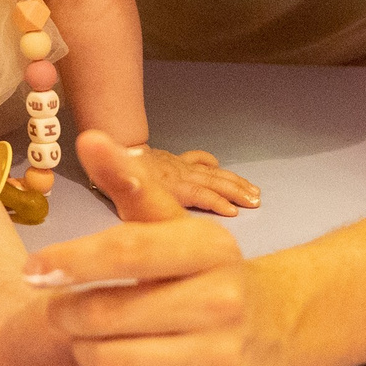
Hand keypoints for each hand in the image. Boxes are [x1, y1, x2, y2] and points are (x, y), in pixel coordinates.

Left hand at [27, 129, 295, 365]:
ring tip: (93, 342)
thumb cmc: (203, 275)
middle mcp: (226, 302)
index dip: (72, 260)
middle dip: (70, 315)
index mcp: (212, 248)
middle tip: (67, 313)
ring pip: (112, 364)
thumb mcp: (172, 226)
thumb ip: (130, 184)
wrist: (275, 333)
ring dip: (87, 354)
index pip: (128, 249)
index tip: (32, 270)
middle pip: (106, 315)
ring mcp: (227, 361)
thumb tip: (89, 138)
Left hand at [109, 143, 259, 217]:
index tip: (234, 212)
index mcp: (171, 186)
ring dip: (233, 181)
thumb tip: (143, 194)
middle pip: (213, 182)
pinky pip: (197, 159)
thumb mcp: (127, 196)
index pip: (200, 194)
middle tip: (256, 201)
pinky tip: (220, 167)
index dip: (217, 203)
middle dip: (236, 192)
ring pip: (212, 172)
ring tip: (253, 191)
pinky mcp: (175, 160)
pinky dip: (210, 162)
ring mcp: (179, 166)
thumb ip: (138, 194)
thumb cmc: (120, 183)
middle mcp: (180, 174)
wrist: (110, 153)